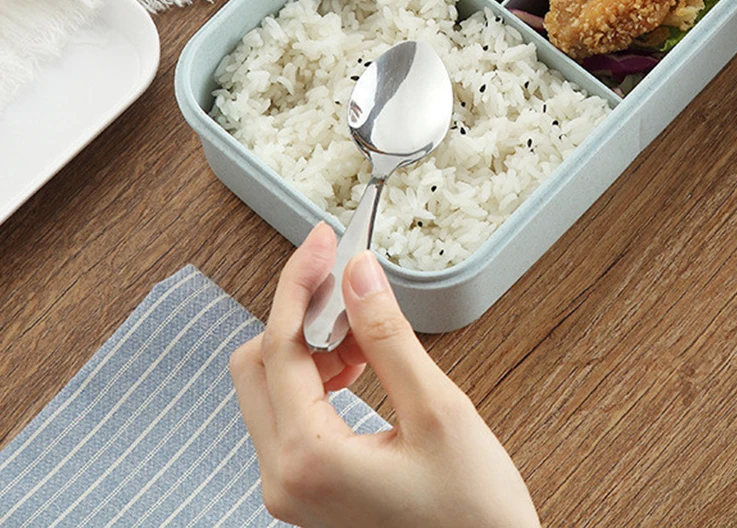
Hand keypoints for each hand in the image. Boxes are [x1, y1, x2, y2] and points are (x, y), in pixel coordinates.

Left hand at [230, 223, 539, 527]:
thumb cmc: (472, 516)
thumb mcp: (438, 411)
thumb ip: (389, 336)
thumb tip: (359, 276)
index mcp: (308, 460)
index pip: (279, 344)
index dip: (301, 282)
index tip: (324, 241)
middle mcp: (285, 478)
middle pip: (258, 363)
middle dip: (301, 312)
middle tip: (347, 280)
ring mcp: (294, 487)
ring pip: (272, 386)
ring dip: (312, 342)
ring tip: (367, 328)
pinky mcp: (310, 487)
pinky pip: (292, 412)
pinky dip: (319, 373)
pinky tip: (363, 361)